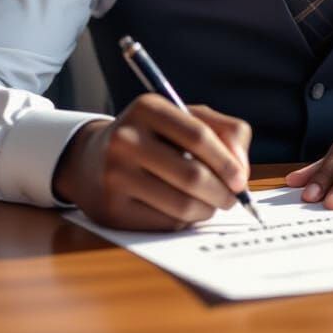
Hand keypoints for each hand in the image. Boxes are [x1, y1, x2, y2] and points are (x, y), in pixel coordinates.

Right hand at [52, 95, 251, 230]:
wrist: (91, 160)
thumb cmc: (154, 137)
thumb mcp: (186, 119)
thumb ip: (225, 132)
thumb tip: (241, 170)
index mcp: (148, 108)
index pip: (198, 136)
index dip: (227, 162)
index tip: (241, 180)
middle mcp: (126, 138)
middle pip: (192, 175)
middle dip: (222, 193)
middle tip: (231, 199)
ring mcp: (114, 175)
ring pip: (180, 205)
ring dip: (206, 210)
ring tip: (209, 205)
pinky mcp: (110, 210)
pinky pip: (163, 224)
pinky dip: (183, 222)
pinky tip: (181, 211)